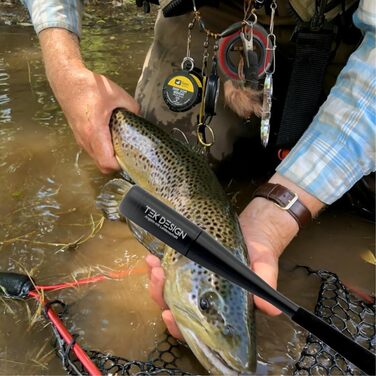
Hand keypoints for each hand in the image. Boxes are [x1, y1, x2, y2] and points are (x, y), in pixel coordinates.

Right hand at [53, 67, 138, 172]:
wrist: (66, 79)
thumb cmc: (89, 86)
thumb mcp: (117, 94)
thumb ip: (132, 108)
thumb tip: (139, 116)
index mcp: (95, 131)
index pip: (106, 162)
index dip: (120, 165)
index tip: (130, 158)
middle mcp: (85, 139)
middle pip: (101, 165)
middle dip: (116, 164)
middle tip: (128, 153)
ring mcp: (80, 139)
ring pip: (96, 159)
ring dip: (108, 157)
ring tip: (120, 145)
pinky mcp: (78, 135)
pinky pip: (92, 150)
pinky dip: (102, 150)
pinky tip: (110, 138)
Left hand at [145, 198, 291, 338]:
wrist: (254, 233)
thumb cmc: (260, 255)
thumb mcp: (265, 268)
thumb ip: (264, 286)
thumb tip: (269, 308)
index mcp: (219, 308)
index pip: (195, 327)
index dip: (179, 326)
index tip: (168, 314)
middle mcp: (203, 299)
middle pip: (174, 307)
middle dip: (160, 296)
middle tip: (157, 278)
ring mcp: (193, 282)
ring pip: (167, 290)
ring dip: (156, 281)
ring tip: (154, 264)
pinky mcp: (188, 265)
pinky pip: (169, 271)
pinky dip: (159, 266)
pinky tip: (153, 257)